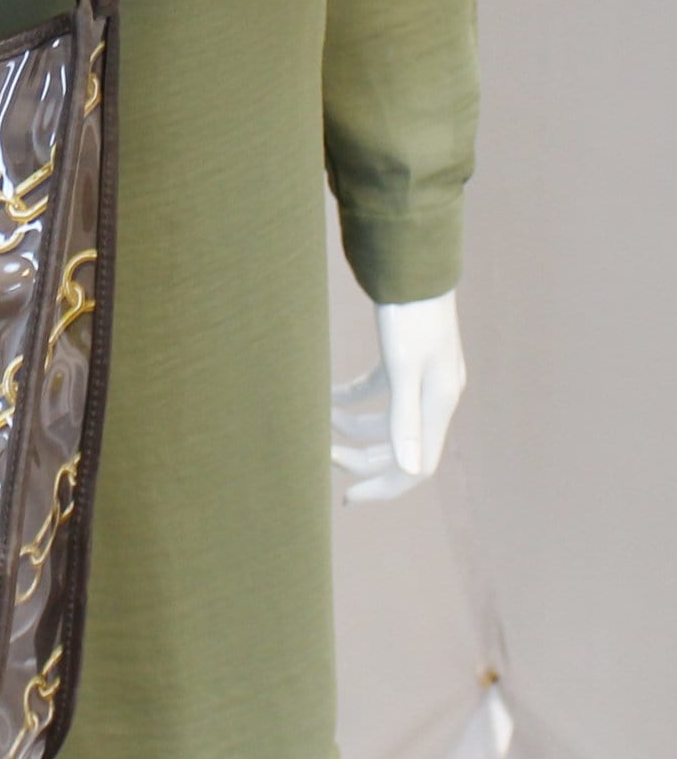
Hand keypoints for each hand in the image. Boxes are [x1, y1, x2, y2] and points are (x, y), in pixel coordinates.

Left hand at [331, 290, 467, 503]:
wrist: (413, 261)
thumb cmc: (409, 312)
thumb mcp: (403, 366)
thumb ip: (405, 419)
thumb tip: (412, 472)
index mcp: (438, 404)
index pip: (416, 468)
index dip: (383, 487)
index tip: (348, 497)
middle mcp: (435, 396)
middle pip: (399, 448)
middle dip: (361, 458)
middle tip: (321, 458)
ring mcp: (422, 376)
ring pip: (387, 421)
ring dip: (355, 428)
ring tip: (319, 425)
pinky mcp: (407, 357)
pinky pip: (380, 392)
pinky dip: (355, 398)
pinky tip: (329, 397)